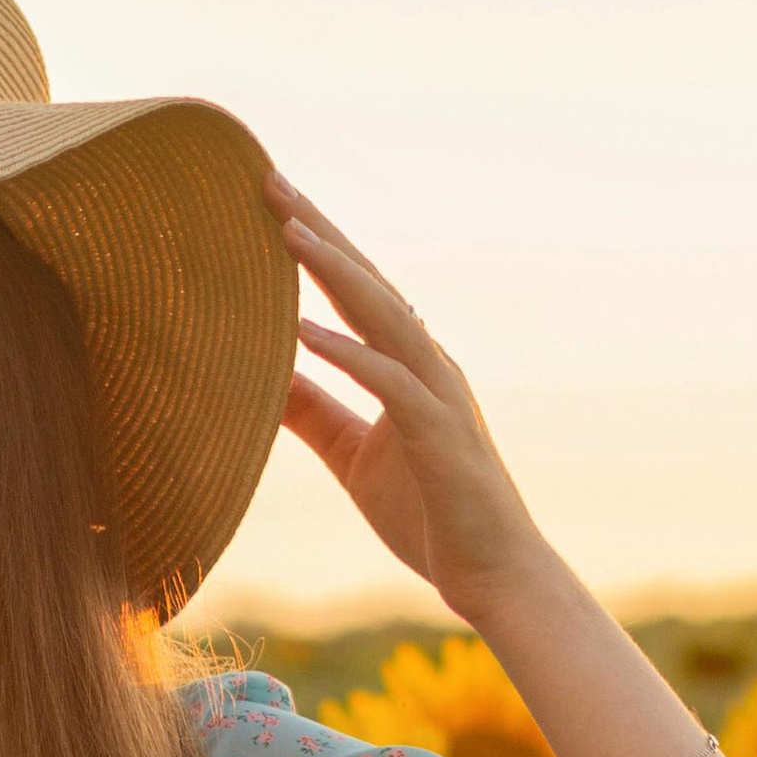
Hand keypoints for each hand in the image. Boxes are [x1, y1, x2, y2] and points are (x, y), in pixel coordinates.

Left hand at [268, 169, 544, 615]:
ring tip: (287, 232)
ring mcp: (439, 396)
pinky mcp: (441, 437)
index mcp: (406, 366)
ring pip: (385, 317)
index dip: (315, 244)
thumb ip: (313, 414)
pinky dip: (348, 353)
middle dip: (320, 231)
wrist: (491, 575)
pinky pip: (390, 384)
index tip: (267, 200)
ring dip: (336, 272)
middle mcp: (426, 366)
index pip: (356, 291)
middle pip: (369, 283)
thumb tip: (264, 378)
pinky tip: (304, 331)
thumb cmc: (428, 515)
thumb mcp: (352, 457)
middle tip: (269, 180)